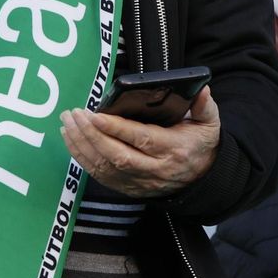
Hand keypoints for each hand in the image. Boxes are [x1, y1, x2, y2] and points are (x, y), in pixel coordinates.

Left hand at [60, 87, 219, 198]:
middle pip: (118, 156)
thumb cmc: (200, 145)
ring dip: (82, 145)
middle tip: (75, 114)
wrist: (200, 179)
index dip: (117, 129)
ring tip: (68, 122)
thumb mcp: (209, 125)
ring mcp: (140, 181)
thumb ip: (205, 107)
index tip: (96, 115)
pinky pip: (100, 175)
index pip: (142, 140)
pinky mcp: (128, 188)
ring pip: (105, 167)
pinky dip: (82, 158)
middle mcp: (155, 169)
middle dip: (92, 135)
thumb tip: (202, 90)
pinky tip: (71, 139)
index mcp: (173, 149)